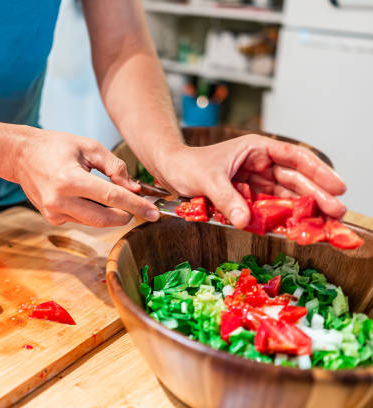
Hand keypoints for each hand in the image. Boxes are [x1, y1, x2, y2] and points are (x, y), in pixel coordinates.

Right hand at [14, 129, 159, 226]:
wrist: (20, 156)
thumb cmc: (55, 147)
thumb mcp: (88, 147)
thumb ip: (114, 167)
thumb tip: (134, 188)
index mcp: (70, 180)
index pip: (111, 197)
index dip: (136, 205)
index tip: (154, 212)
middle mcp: (60, 201)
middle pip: (105, 218)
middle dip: (126, 214)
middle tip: (140, 206)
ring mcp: (54, 213)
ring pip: (95, 222)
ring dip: (110, 213)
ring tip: (116, 197)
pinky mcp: (52, 219)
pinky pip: (82, 219)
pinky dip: (93, 211)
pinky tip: (88, 196)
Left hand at [154, 134, 345, 228]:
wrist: (170, 172)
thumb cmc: (187, 166)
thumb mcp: (207, 179)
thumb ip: (227, 199)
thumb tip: (245, 221)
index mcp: (256, 149)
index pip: (294, 157)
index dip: (318, 171)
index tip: (336, 186)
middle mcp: (259, 164)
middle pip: (295, 180)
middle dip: (317, 195)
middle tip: (337, 213)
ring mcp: (254, 182)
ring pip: (285, 196)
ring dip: (303, 210)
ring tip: (324, 225)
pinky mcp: (247, 198)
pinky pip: (268, 208)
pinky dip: (281, 218)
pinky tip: (296, 228)